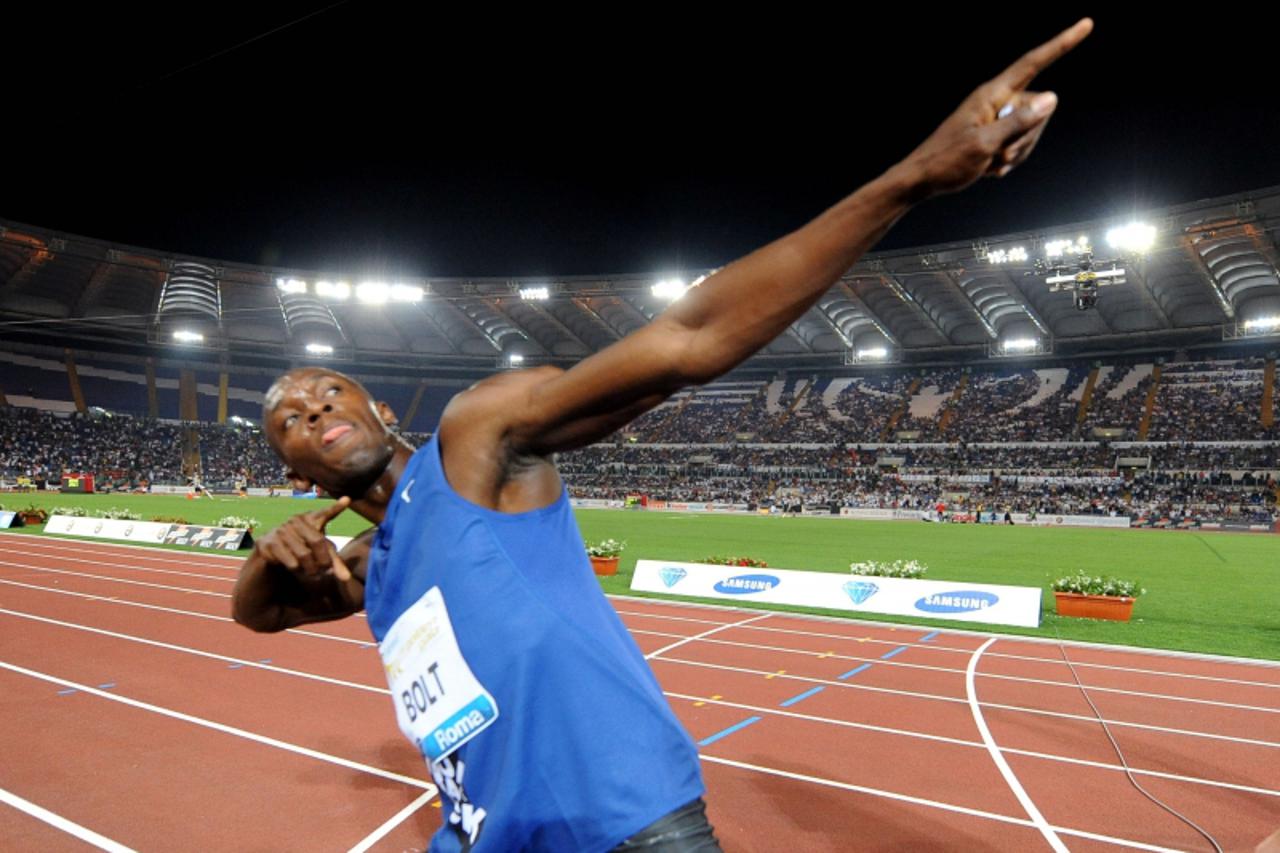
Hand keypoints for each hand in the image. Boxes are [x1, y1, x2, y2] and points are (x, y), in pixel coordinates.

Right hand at [252, 496, 353, 583]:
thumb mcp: (319, 554)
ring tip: (309, 572)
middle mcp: (295, 521)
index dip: (336, 508)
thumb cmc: (301, 551)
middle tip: (324, 572)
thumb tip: (346, 579)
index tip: (347, 500)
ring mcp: (280, 530)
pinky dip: (295, 569)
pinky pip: (289, 561)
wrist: (271, 558)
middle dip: (323, 561)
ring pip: (303, 555)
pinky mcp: (268, 543)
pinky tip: (292, 567)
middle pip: (318, 541)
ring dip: (309, 569)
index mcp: (310, 519)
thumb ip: (333, 563)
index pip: (324, 513)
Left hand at [900, 18, 1092, 197]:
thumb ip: (1019, 122)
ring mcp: (995, 118)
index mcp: (991, 94)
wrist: (921, 180)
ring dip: (1017, 152)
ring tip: (991, 163)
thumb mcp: (984, 144)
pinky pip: (1018, 145)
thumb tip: (1052, 98)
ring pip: (1031, 130)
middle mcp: (995, 101)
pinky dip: (1009, 160)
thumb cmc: (946, 161)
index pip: (1033, 62)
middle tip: (1000, 156)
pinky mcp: (994, 134)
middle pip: (1039, 107)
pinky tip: (990, 170)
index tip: (1086, 25)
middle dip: (1029, 136)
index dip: (1061, 44)